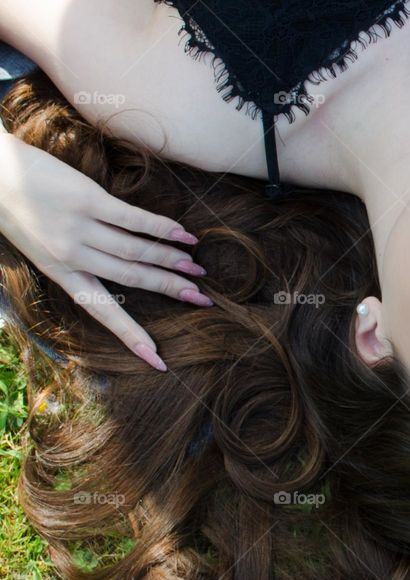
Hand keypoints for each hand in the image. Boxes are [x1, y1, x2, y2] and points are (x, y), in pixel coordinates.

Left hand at [0, 132, 212, 370]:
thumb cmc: (13, 206)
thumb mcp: (39, 245)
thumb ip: (74, 258)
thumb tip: (118, 267)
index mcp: (60, 272)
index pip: (102, 311)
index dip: (131, 335)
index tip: (157, 360)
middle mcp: (71, 255)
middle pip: (132, 278)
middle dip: (170, 289)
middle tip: (202, 298)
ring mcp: (80, 228)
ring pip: (136, 251)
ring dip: (172, 260)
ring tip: (197, 267)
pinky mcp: (88, 200)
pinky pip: (133, 220)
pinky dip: (162, 229)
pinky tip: (183, 235)